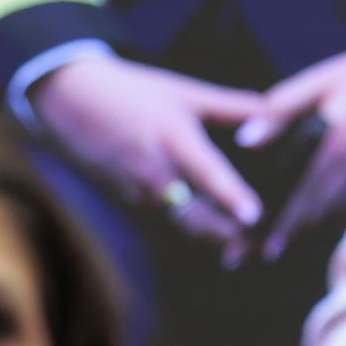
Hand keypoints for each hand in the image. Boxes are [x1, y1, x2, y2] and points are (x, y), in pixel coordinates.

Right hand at [28, 55, 272, 261]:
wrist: (70, 101)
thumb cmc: (134, 92)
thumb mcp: (182, 92)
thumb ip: (230, 107)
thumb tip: (276, 109)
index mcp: (172, 137)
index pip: (206, 170)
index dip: (230, 195)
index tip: (254, 216)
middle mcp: (155, 171)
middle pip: (195, 216)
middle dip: (227, 236)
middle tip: (261, 249)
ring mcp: (138, 192)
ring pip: (181, 227)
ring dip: (212, 241)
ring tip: (247, 253)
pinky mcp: (129, 205)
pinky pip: (166, 227)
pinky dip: (191, 236)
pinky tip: (217, 245)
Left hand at [233, 39, 345, 260]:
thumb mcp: (320, 81)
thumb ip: (281, 110)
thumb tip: (245, 140)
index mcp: (341, 140)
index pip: (307, 191)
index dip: (287, 223)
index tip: (265, 248)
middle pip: (320, 211)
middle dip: (290, 235)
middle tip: (260, 256)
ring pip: (336, 212)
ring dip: (306, 231)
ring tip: (275, 247)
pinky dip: (327, 217)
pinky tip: (306, 225)